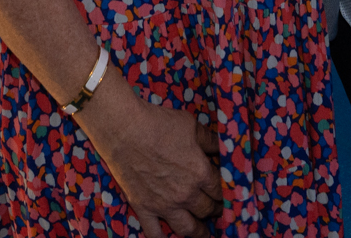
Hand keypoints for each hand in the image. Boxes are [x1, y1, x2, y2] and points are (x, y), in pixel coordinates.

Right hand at [80, 89, 223, 236]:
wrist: (124, 129)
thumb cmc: (159, 124)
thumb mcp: (191, 126)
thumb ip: (209, 141)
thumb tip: (223, 147)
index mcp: (200, 173)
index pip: (221, 190)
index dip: (225, 192)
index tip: (226, 194)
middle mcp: (185, 194)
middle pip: (207, 210)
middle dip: (215, 210)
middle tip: (217, 210)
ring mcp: (164, 204)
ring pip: (187, 228)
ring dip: (199, 232)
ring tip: (204, 233)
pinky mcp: (143, 208)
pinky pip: (154, 233)